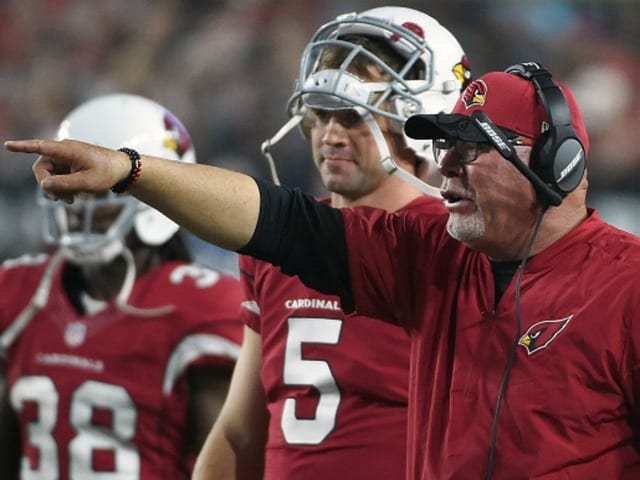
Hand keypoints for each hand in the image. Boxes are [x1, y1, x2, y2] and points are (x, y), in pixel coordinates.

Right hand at [3, 139, 129, 203]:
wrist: (123, 169)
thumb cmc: (107, 172)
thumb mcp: (87, 182)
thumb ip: (64, 184)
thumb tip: (44, 185)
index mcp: (67, 150)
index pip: (40, 147)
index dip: (23, 147)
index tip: (8, 146)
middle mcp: (63, 151)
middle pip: (42, 168)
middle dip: (47, 185)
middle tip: (59, 200)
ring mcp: (66, 158)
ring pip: (50, 174)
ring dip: (56, 188)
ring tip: (71, 199)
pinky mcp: (69, 165)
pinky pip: (58, 176)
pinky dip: (63, 187)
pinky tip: (73, 196)